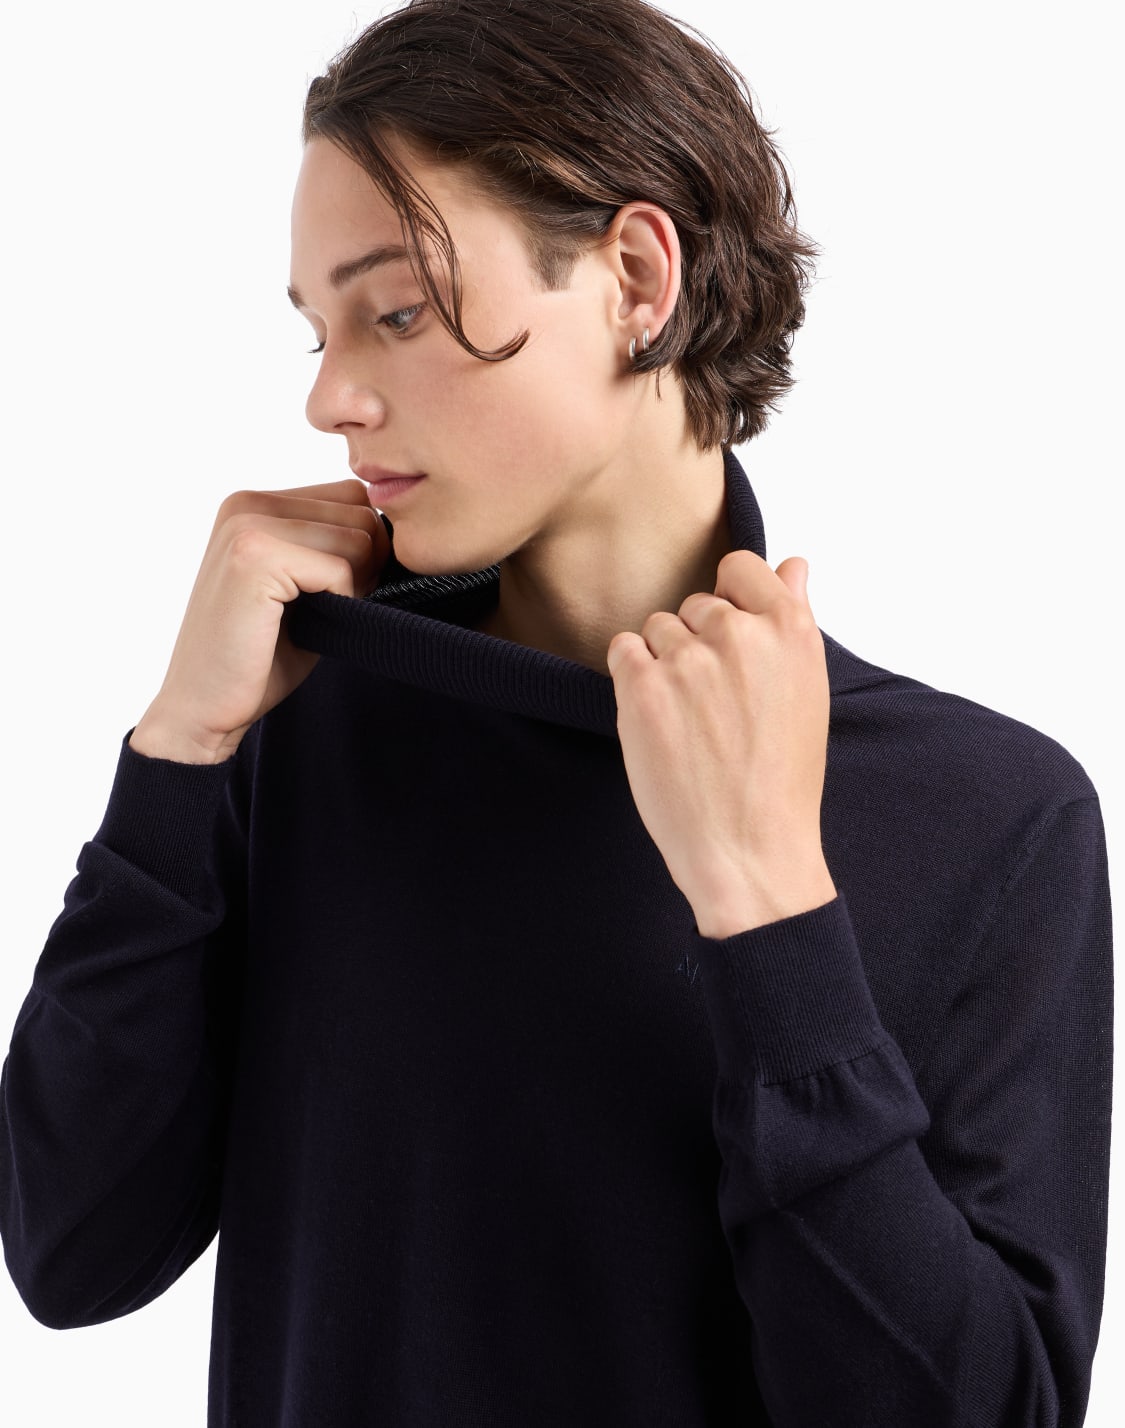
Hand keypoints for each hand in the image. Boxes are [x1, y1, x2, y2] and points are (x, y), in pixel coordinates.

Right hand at [130, 479, 388, 763]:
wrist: (204, 707)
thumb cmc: (258, 656)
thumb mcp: (303, 588)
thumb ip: (336, 548)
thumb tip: (394, 532)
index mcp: (256, 503)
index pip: (353, 495)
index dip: (364, 547)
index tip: (335, 591)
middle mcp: (247, 503)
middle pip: (361, 512)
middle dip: (364, 566)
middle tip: (327, 609)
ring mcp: (247, 526)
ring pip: (358, 538)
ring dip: (352, 585)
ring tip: (312, 616)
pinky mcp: (255, 557)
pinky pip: (340, 569)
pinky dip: (340, 602)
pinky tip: (304, 625)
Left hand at [605, 551, 836, 937]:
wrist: (749, 849)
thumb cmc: (781, 778)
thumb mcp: (807, 691)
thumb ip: (793, 618)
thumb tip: (794, 564)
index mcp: (791, 630)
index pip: (740, 567)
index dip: (730, 599)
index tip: (730, 640)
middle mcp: (741, 635)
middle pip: (696, 604)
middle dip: (698, 644)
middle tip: (714, 705)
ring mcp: (689, 659)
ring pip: (657, 628)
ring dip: (663, 664)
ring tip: (689, 720)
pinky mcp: (643, 687)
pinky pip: (622, 650)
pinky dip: (632, 679)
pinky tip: (657, 719)